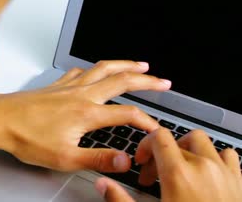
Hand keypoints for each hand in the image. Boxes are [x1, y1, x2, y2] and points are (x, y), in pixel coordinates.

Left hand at [0, 60, 170, 172]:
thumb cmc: (25, 138)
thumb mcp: (65, 158)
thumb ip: (98, 159)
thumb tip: (124, 161)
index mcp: (87, 113)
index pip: (127, 114)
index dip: (147, 122)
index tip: (156, 129)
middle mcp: (80, 95)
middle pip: (120, 80)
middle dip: (146, 80)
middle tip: (163, 81)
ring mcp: (68, 87)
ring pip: (103, 68)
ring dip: (124, 65)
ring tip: (140, 64)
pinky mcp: (56, 85)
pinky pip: (81, 70)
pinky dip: (95, 67)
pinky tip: (95, 69)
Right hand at [95, 128, 241, 200]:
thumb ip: (121, 199)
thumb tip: (103, 184)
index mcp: (178, 174)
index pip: (159, 137)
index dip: (145, 146)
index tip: (141, 163)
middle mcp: (203, 167)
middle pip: (178, 140)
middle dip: (163, 153)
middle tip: (156, 175)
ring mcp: (224, 173)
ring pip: (204, 143)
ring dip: (189, 151)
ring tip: (180, 170)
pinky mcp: (239, 182)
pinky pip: (229, 156)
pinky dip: (216, 158)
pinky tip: (208, 174)